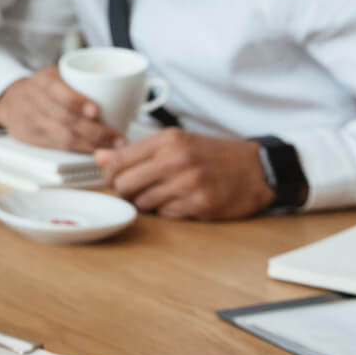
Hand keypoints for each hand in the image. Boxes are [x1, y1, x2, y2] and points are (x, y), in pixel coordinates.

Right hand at [0, 65, 124, 151]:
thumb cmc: (43, 87)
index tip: (96, 110)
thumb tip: (127, 87)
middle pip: (64, 119)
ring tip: (114, 147)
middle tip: (118, 136)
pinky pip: (59, 147)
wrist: (10, 101)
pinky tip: (96, 152)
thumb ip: (81, 79)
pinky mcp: (32, 140)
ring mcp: (31, 122)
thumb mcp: (56, 74)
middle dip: (94, 131)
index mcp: (42, 80)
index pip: (57, 91)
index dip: (76, 101)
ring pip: (63, 137)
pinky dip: (80, 151)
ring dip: (92, 144)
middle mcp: (34, 100)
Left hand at [94, 129, 273, 219]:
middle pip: (125, 184)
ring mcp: (188, 184)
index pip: (118, 160)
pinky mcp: (200, 205)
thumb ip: (137, 150)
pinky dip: (166, 211)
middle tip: (134, 190)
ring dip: (145, 203)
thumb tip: (99, 157)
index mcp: (167, 140)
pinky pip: (165, 215)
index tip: (113, 177)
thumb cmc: (213, 154)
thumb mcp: (176, 142)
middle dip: (124, 191)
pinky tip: (178, 201)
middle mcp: (176, 160)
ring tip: (160, 194)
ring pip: (142, 203)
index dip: (109, 173)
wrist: (256, 168)